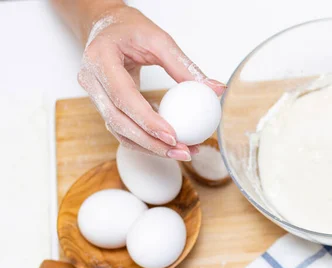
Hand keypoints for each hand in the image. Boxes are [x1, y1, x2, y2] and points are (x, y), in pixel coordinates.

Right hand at [78, 5, 225, 160]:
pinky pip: (123, 130)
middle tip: (183, 151)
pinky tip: (170, 145)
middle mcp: (91, 80)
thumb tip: (216, 89)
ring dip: (151, 147)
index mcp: (100, 58)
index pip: (123, 96)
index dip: (147, 120)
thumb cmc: (130, 29)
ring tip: (182, 152)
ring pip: (119, 131)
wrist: (107, 27)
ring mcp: (94, 96)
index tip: (172, 136)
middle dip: (151, 143)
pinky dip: (146, 141)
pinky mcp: (104, 106)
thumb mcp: (159, 40)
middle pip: (118, 121)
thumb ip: (185, 66)